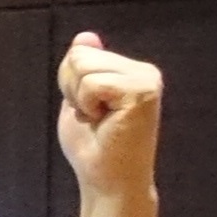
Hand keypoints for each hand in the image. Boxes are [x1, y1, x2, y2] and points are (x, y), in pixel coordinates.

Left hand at [55, 29, 162, 204]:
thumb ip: (82, 69)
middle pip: (79, 56)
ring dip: (80, 99)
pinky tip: (105, 122)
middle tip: (94, 117)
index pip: (80, 52)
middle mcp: (145, 71)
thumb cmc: (93, 146)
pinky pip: (92, 83)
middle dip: (72, 88)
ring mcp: (147, 80)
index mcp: (130, 70)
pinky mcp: (143, 92)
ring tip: (100, 120)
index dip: (69, 83)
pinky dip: (88, 105)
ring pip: (84, 67)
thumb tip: (87, 36)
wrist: (107, 180)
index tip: (89, 110)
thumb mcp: (78, 99)